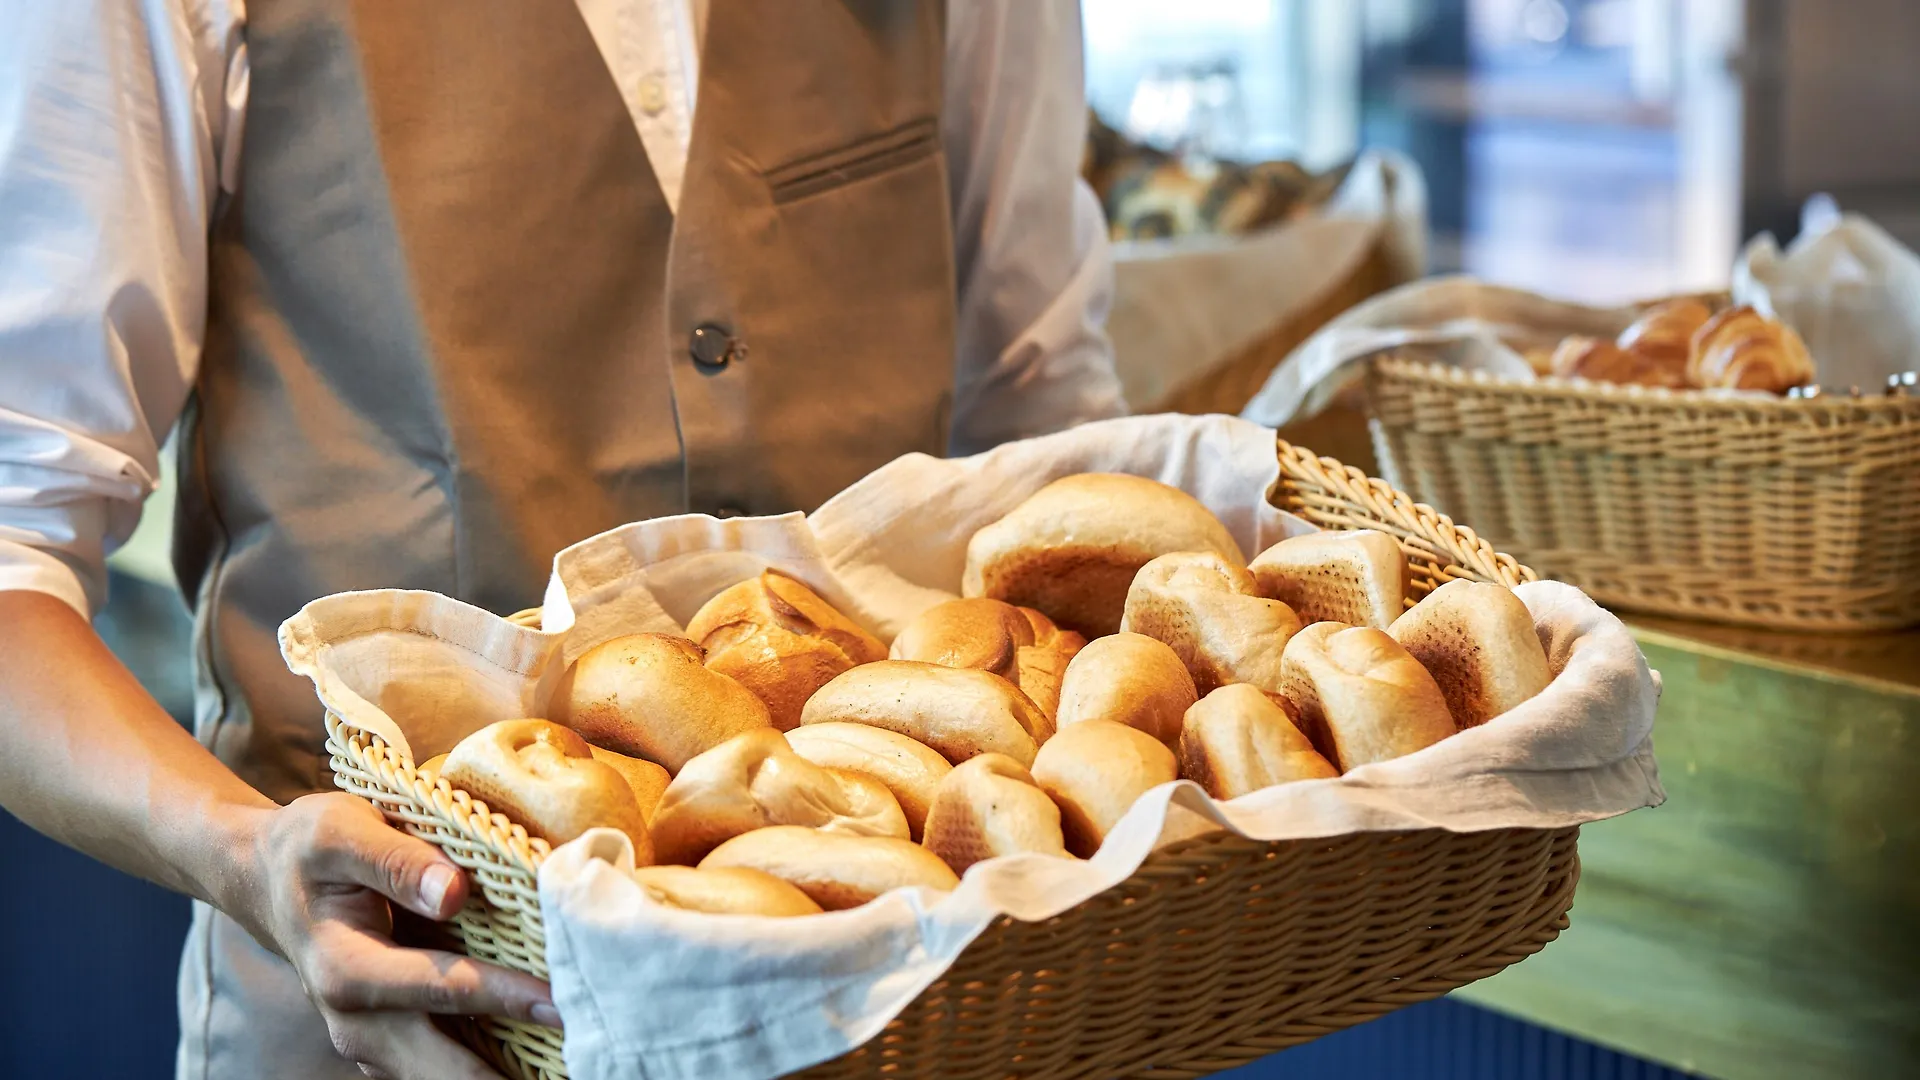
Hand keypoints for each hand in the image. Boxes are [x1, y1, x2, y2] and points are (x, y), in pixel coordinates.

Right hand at [234, 793, 559, 1079]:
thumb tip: (453, 892)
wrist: (267, 878)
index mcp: (345, 969)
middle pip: (442, 1067)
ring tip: (569, 1068)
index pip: (439, 987)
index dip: (504, 995)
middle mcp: (356, 1021)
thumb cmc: (311, 848)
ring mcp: (371, 1042)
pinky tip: (539, 1062)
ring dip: (498, 1076)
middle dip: (505, 1074)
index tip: (560, 1001)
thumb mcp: (341, 831)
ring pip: (443, 1079)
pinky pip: (442, 1069)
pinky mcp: (389, 1044)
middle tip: (578, 1066)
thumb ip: (396, 860)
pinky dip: (485, 1069)